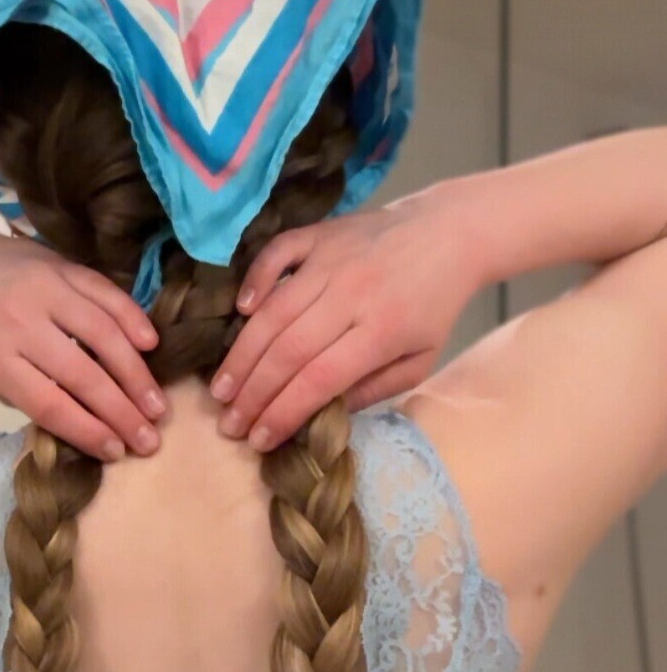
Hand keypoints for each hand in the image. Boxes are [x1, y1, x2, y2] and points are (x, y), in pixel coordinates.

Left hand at [0, 225, 165, 461]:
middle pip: (81, 375)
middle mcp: (20, 323)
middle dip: (121, 411)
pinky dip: (132, 319)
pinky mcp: (64, 265)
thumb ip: (32, 393)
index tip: (115, 451)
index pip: (49, 403)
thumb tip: (90, 424)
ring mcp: (45, 289)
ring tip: (156, 405)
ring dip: (136, 373)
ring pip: (102, 334)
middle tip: (149, 438)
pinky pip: (106, 293)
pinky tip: (150, 345)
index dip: (86, 430)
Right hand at [210, 190, 482, 447]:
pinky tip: (240, 312)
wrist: (451, 232)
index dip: (283, 413)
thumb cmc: (434, 306)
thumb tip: (323, 414)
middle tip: (230, 423)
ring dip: (241, 355)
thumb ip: (374, 390)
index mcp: (382, 332)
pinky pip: (275, 256)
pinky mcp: (319, 235)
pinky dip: (253, 281)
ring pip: (273, 312)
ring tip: (221, 389)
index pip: (319, 380)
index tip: (259, 439)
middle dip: (253, 394)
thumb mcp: (419, 361)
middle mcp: (351, 294)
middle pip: (287, 351)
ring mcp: (331, 260)